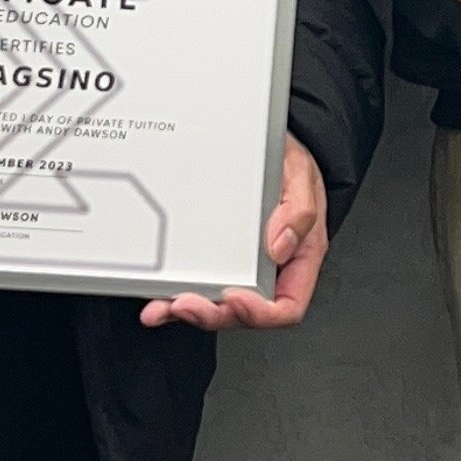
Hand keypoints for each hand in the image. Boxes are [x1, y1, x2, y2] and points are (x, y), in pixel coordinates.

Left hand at [141, 132, 328, 334]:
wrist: (271, 148)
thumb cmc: (290, 167)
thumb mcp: (302, 178)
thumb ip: (299, 212)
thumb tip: (280, 246)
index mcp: (297, 260)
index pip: (286, 306)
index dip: (260, 312)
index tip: (236, 298)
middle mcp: (268, 270)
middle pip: (243, 312)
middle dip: (213, 313)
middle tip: (187, 304)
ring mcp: (241, 268)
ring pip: (217, 305)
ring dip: (188, 311)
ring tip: (163, 307)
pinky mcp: (216, 259)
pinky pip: (199, 285)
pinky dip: (175, 296)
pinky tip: (159, 300)